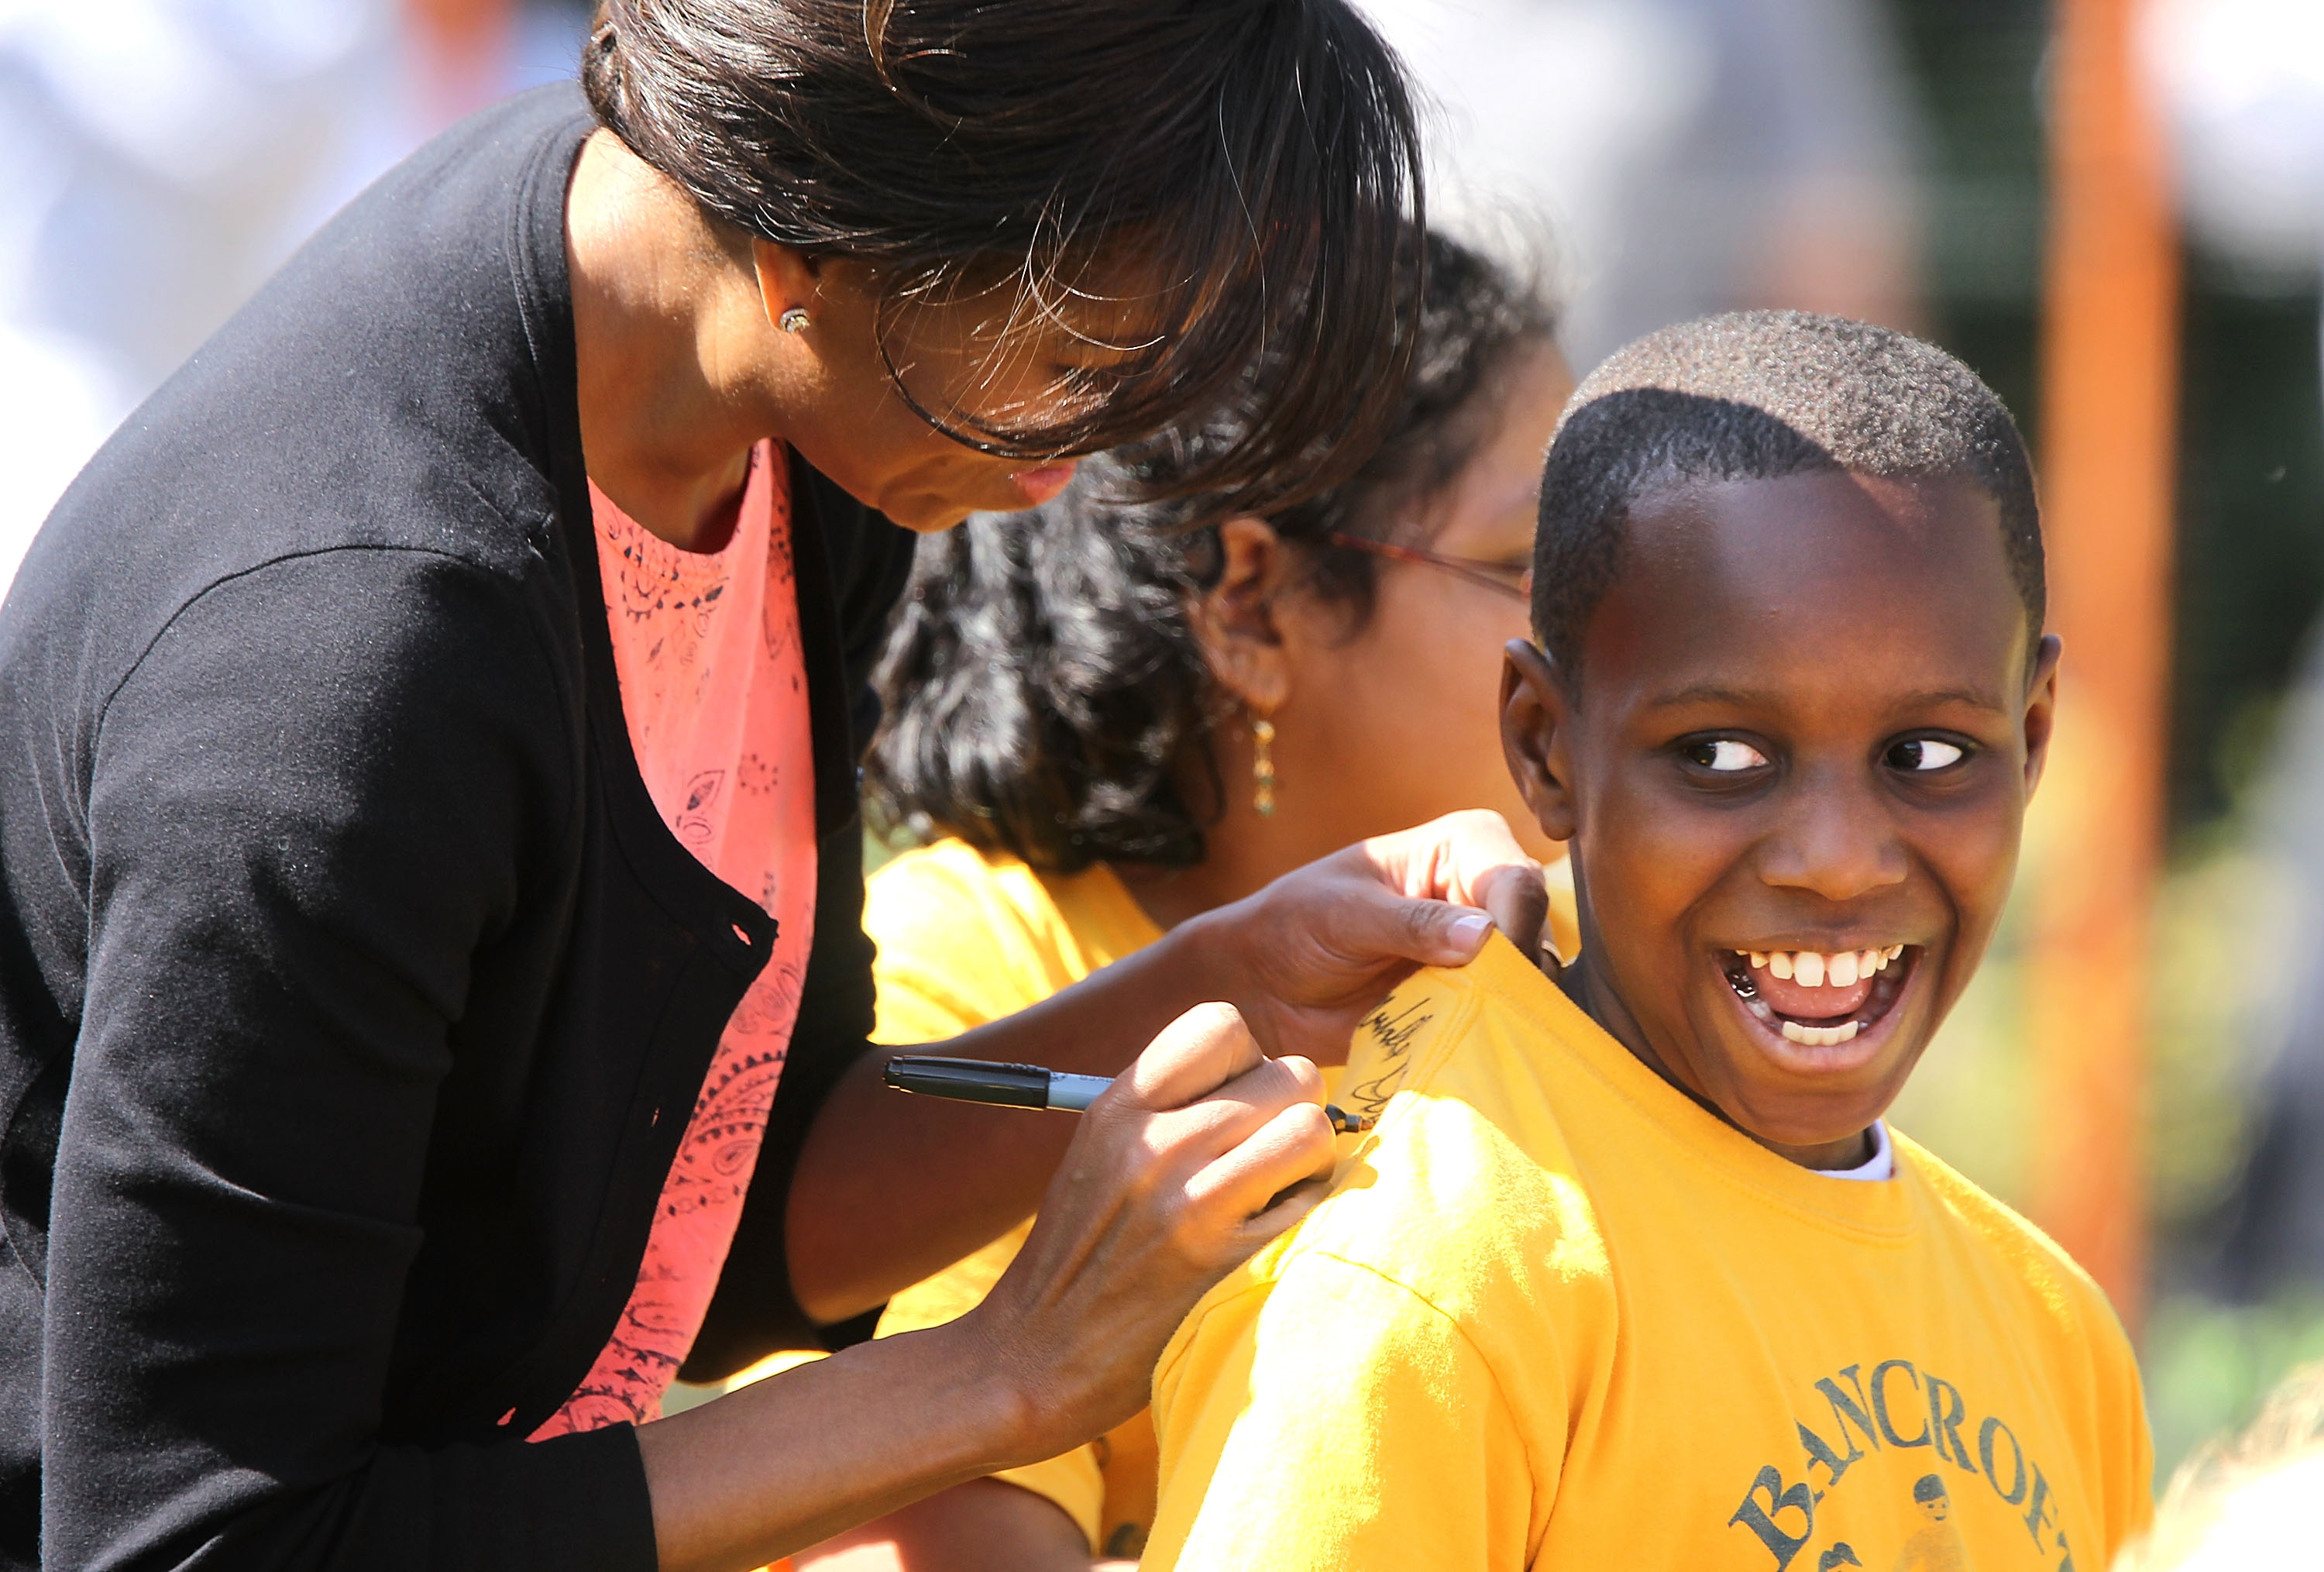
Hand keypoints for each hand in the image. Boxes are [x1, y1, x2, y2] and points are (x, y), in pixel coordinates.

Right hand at [956, 1002, 1334, 1461]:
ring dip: (1312, 1164)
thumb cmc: (1078, 1259)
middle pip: (1289, 1073)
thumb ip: (1167, 1109)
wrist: (1030, 1362)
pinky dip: (1311, 1217)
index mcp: (1118, 1108)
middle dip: (1294, 1113)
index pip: (1222, 1023)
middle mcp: (1153, 1143)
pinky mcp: (1223, 1262)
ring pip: (1312, 1127)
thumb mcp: (1098, 1157)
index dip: (1249, 1061)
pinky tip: (1274, 1240)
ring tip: (1278, 1196)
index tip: (1239, 1105)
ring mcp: (1189, 1202)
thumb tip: (1264, 1077)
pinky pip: (1316, 1202)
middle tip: (1269, 1158)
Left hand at [1193, 809, 1546, 1062]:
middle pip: (1536, 937)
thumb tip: (1484, 936)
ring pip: (1530, 989)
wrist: (1268, 983)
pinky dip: (1488, 1041)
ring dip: (1501, 1016)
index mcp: (1465, 846)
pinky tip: (1459, 1052)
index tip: (1489, 972)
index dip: (1512, 930)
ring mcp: (1489, 953)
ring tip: (1456, 1032)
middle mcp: (1490, 894)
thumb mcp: (1346, 916)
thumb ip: (1411, 924)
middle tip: (1474, 1013)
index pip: (1515, 883)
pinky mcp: (1477, 1001)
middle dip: (1513, 980)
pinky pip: (1505, 1025)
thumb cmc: (1298, 924)